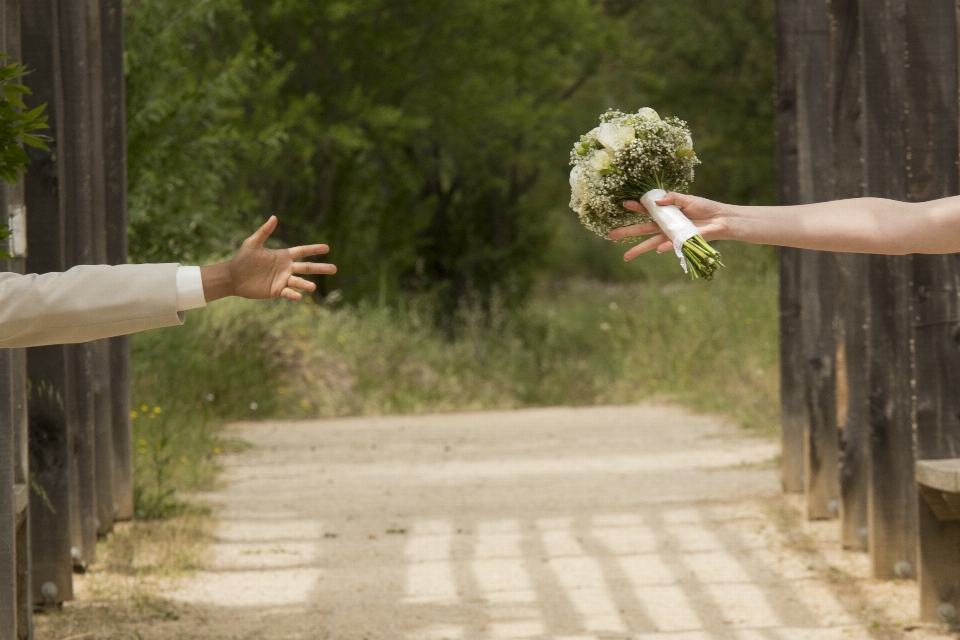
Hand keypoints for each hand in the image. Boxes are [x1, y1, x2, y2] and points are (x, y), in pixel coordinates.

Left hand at [201, 216, 336, 301]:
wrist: (233, 277)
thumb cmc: (242, 259)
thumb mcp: (252, 243)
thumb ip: (264, 232)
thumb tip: (274, 217)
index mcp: (283, 256)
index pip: (302, 252)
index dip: (314, 249)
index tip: (327, 248)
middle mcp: (286, 268)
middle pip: (307, 267)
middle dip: (320, 268)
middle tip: (335, 269)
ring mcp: (282, 280)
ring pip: (299, 282)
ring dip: (307, 284)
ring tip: (313, 287)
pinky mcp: (277, 291)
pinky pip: (289, 293)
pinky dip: (294, 294)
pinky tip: (300, 296)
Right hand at [608, 192, 729, 260]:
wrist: (720, 220)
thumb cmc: (704, 208)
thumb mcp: (688, 199)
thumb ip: (672, 198)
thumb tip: (657, 201)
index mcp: (665, 213)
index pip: (646, 210)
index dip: (635, 207)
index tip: (624, 204)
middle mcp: (665, 226)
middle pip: (641, 229)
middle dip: (626, 232)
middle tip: (610, 235)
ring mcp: (671, 235)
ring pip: (650, 243)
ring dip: (638, 250)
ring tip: (625, 257)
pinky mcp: (680, 242)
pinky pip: (670, 245)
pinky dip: (665, 247)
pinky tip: (659, 249)